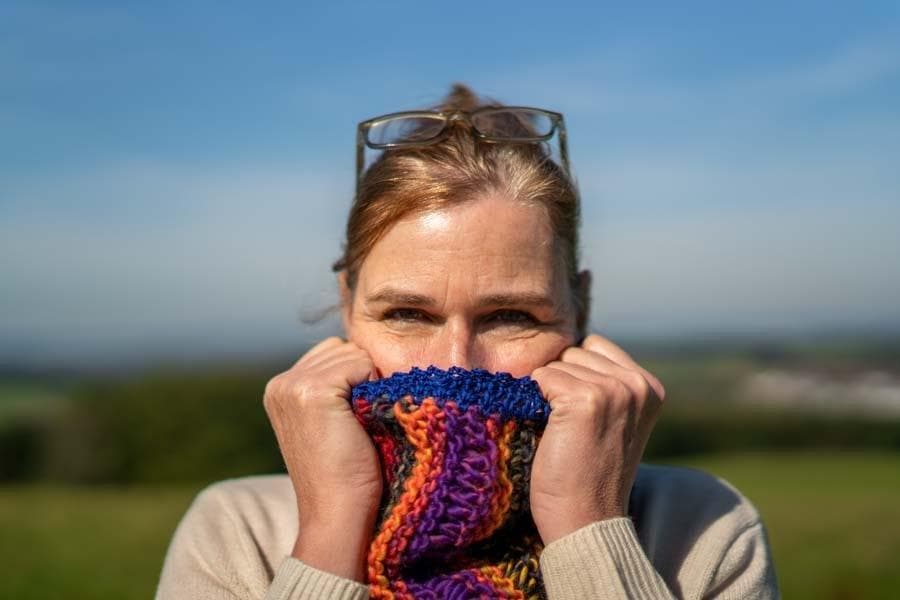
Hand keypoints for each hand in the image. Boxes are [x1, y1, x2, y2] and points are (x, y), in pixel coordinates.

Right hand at [263, 337, 382, 580]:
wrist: (336, 513)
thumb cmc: (345, 472)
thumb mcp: (330, 422)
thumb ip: (333, 386)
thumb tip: (363, 353)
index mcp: (280, 388)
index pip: (332, 353)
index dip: (355, 378)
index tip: (350, 420)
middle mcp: (280, 382)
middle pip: (343, 349)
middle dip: (362, 378)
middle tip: (356, 424)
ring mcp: (293, 385)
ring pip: (354, 354)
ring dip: (368, 383)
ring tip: (357, 424)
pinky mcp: (312, 391)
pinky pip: (361, 364)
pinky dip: (372, 387)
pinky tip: (360, 421)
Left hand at [529, 334, 665, 544]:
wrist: (586, 521)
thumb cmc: (589, 472)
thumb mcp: (613, 420)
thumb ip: (604, 381)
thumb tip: (567, 343)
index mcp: (650, 386)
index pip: (594, 345)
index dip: (576, 376)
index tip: (583, 418)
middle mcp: (637, 384)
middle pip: (574, 351)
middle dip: (563, 383)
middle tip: (574, 430)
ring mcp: (614, 390)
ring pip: (557, 363)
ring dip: (549, 394)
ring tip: (566, 433)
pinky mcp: (586, 398)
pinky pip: (542, 377)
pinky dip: (537, 401)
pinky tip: (554, 433)